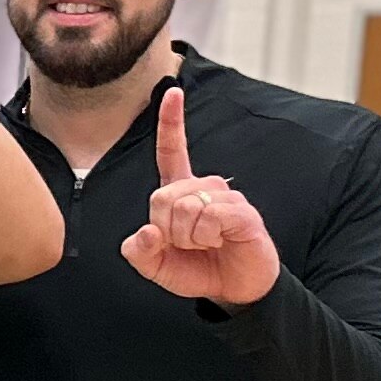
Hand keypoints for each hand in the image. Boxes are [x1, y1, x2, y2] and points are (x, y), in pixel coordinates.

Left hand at [119, 89, 277, 306]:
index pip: (172, 152)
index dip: (170, 123)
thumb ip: (138, 252)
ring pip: (185, 207)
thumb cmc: (196, 269)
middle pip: (162, 196)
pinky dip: (206, 236)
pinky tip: (219, 241)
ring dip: (186, 236)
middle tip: (185, 244)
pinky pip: (211, 216)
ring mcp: (226, 197)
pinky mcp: (242, 212)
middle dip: (164, 229)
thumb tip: (145, 233)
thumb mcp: (155, 266)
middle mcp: (203, 188)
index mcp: (180, 193)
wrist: (233, 289)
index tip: (172, 91)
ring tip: (204, 244)